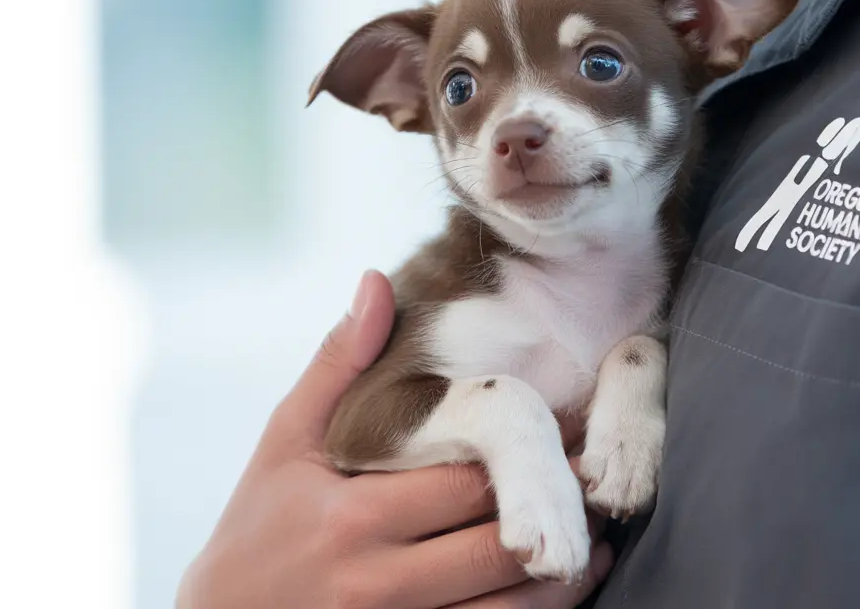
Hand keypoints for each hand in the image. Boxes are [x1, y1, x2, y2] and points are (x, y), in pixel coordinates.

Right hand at [177, 271, 613, 608]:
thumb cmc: (258, 522)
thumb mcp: (286, 439)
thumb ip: (339, 363)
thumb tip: (377, 281)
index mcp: (353, 512)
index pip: (468, 481)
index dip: (535, 455)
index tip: (580, 429)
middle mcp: (375, 578)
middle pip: (496, 544)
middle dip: (558, 513)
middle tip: (602, 483)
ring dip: (564, 581)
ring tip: (594, 544)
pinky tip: (558, 593)